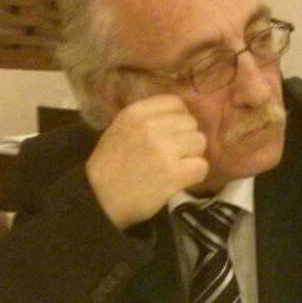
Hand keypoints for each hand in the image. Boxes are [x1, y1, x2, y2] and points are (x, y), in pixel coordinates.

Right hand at [86, 94, 208, 229]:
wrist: (99, 199)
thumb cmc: (110, 167)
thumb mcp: (121, 129)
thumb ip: (148, 119)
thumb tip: (180, 116)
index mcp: (135, 113)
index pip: (176, 103)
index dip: (181, 118)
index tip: (175, 133)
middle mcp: (151, 126)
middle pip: (191, 123)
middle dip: (187, 139)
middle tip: (176, 154)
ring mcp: (164, 149)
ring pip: (199, 142)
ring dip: (193, 156)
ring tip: (178, 167)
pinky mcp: (174, 172)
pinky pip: (202, 166)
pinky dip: (196, 174)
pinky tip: (183, 180)